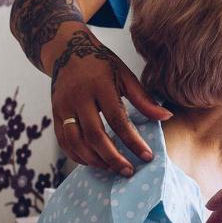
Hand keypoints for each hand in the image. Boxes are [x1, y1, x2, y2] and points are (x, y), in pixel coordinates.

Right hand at [50, 27, 171, 175]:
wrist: (66, 50)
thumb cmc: (100, 64)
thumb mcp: (124, 75)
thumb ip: (143, 99)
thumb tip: (166, 117)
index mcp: (99, 86)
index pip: (117, 119)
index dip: (132, 141)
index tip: (147, 156)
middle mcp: (78, 98)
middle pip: (95, 136)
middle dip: (113, 158)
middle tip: (129, 171)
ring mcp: (63, 107)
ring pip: (76, 142)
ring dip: (94, 160)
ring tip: (112, 169)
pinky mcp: (55, 114)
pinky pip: (64, 142)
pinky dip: (78, 156)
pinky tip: (94, 162)